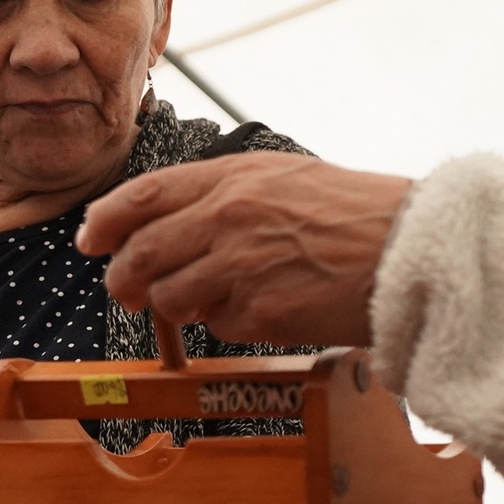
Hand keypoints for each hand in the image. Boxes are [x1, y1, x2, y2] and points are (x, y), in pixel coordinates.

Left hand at [75, 152, 411, 345]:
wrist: (414, 250)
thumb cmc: (357, 214)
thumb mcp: (283, 177)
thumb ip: (221, 193)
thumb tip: (165, 218)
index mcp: (232, 177)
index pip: (141, 196)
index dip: (104, 221)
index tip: (89, 239)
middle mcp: (227, 218)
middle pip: (139, 255)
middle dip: (124, 279)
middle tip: (127, 290)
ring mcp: (242, 267)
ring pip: (170, 298)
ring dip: (178, 306)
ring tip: (212, 298)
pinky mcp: (262, 312)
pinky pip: (218, 326)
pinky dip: (228, 324)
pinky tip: (263, 309)